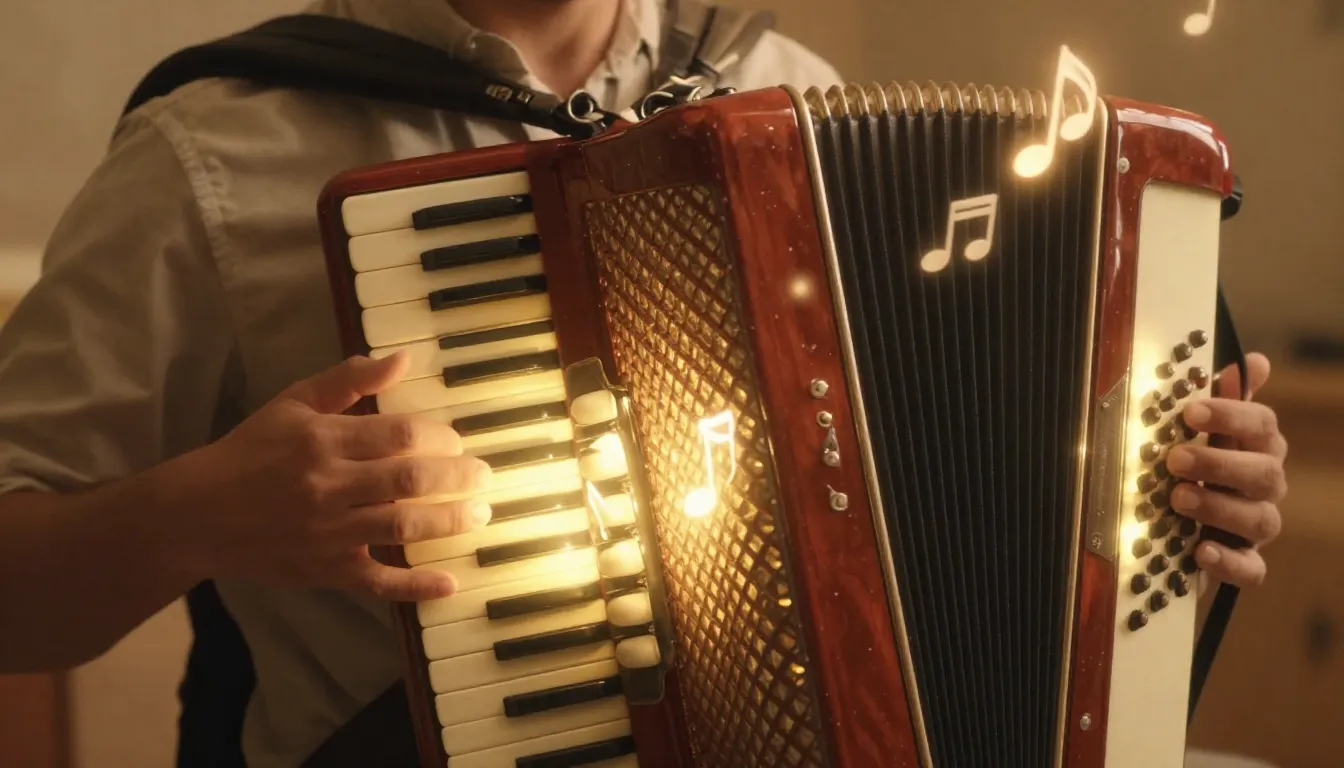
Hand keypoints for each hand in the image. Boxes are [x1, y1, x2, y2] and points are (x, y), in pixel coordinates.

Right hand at [170, 352, 490, 600]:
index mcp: (323, 440)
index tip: (457, 442)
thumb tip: (402, 359)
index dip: (441, 438)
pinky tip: (450, 582)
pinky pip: (378, 582)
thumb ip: (349, 380)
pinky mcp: (326, 571)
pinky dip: (416, 586)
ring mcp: (329, 533)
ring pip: (404, 528)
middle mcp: (329, 486)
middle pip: (411, 482)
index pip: (400, 436)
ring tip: (481, 513)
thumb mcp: (293, 403)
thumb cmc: (251, 451)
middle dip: (459, 478)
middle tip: (485, 477)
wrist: (196, 514)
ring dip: (452, 521)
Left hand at [1165, 352, 1287, 586]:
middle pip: (1265, 473)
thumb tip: (1251, 361)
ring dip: (1219, 507)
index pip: (1262, 425)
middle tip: (1176, 459)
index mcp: (1258, 446)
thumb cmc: (1198, 462)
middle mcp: (1264, 485)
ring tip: (1179, 499)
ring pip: (1260, 519)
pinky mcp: (1244, 561)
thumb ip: (1224, 396)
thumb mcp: (1203, 427)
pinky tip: (1202, 549)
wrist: (1184, 520)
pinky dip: (1230, 561)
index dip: (1231, 414)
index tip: (1191, 410)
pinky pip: (1252, 568)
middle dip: (1219, 464)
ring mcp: (1256, 525)